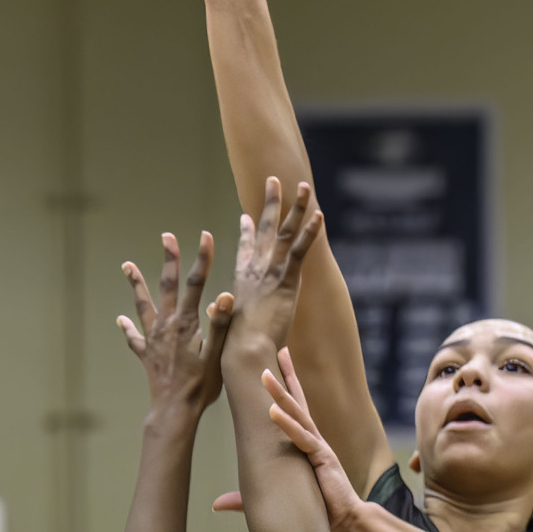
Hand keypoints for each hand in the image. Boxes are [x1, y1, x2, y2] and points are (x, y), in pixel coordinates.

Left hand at [118, 231, 233, 417]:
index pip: (196, 283)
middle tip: (167, 237)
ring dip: (136, 283)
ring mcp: (153, 339)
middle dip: (169, 259)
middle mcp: (166, 326)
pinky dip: (127, 327)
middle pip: (166, 285)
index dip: (202, 258)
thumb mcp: (216, 355)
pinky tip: (120, 319)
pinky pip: (134, 337)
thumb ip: (220, 325)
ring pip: (143, 305)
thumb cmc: (200, 385)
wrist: (174, 410)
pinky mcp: (146, 353)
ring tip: (126, 265)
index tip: (205, 236)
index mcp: (185, 323)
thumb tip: (225, 295)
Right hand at [225, 178, 321, 353]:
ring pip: (285, 232)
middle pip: (265, 229)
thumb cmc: (233, 345)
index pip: (245, 249)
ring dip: (296, 207)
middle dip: (270, 203)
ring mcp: (270, 272)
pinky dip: (310, 232)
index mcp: (242, 279)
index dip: (246, 231)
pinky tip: (318, 215)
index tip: (246, 216)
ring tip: (305, 186)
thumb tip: (213, 308)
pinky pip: (300, 250)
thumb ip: (221, 312)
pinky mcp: (286, 280)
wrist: (243, 351)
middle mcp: (255, 269)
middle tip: (274, 181)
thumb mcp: (226, 324)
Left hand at [260, 349, 368, 531]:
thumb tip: (217, 504)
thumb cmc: (319, 508)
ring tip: (264, 375)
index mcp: (307, 444)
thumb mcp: (277, 498)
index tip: (276, 365)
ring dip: (280, 394)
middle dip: (287, 375)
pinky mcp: (322, 459)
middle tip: (278, 349)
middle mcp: (314, 440)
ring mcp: (319, 447)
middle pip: (299, 401)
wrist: (346, 523)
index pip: (295, 409)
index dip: (286, 386)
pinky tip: (273, 412)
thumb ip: (247, 499)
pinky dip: (288, 425)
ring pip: (298, 414)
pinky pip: (303, 438)